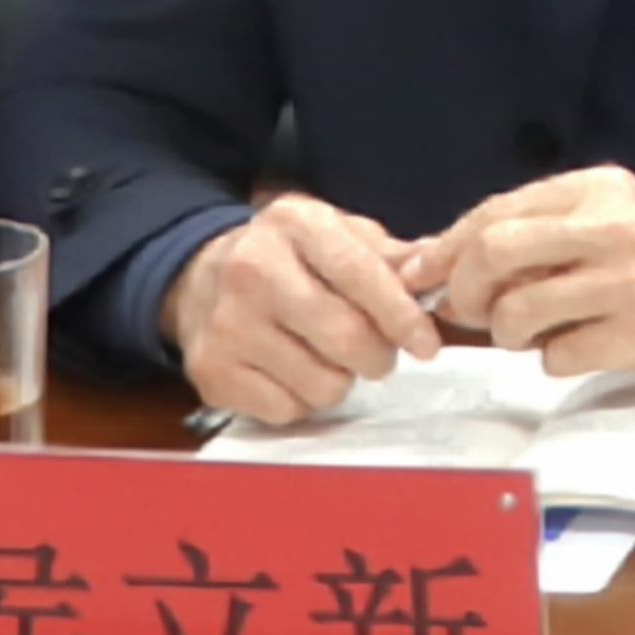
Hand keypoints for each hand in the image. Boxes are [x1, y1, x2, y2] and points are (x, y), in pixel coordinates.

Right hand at [160, 191, 444, 422]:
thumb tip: (435, 271)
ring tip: (327, 356)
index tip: (426, 343)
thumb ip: (391, 254)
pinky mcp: (212, 373)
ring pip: (323, 384)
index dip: (403, 316)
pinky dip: (303, 400)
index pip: (361, 275)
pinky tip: (293, 371)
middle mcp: (253, 271)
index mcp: (295, 224)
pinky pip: (289, 410)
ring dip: (342, 380)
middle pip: (346, 337)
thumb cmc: (288, 257)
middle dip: (379, 355)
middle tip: (378, 353)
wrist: (198, 277)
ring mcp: (227, 325)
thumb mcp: (337, 234)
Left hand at [418, 165, 634, 387]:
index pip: (495, 211)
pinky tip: (580, 348)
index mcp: (597, 188)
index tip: (418, 277)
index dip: (443, 248)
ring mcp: (628, 280)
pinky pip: (557, 356)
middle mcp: (612, 225)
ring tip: (534, 333)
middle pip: (495, 251)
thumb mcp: (604, 221)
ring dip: (508, 334)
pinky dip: (554, 360)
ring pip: (518, 310)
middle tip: (473, 313)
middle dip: (466, 290)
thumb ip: (530, 231)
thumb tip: (426, 258)